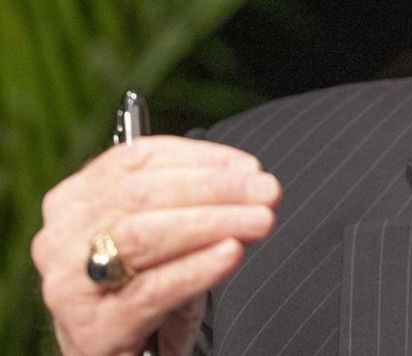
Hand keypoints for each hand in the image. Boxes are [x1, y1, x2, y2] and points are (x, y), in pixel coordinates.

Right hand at [31, 136, 279, 355]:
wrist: (121, 355)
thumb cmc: (146, 284)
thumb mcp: (164, 232)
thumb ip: (194, 200)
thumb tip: (252, 180)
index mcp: (77, 198)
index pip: (139, 160)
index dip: (201, 159)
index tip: (250, 167)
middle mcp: (61, 236)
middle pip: (143, 194)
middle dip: (216, 189)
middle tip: (267, 192)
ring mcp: (69, 283)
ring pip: (145, 235)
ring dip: (213, 222)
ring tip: (260, 221)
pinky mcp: (92, 329)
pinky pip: (150, 290)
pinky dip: (197, 268)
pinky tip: (230, 254)